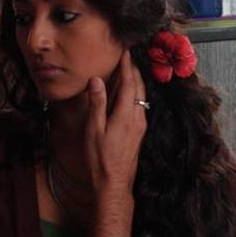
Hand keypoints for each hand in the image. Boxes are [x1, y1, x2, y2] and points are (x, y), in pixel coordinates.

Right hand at [83, 51, 146, 193]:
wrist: (114, 184)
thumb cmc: (100, 160)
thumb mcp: (94, 131)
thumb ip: (97, 104)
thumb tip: (97, 81)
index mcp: (126, 115)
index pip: (128, 83)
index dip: (126, 66)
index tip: (124, 52)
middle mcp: (137, 118)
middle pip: (139, 87)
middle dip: (134, 70)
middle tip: (128, 57)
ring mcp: (140, 126)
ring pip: (142, 97)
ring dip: (136, 82)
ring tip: (129, 71)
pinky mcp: (139, 133)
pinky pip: (140, 106)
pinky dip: (135, 94)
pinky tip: (129, 95)